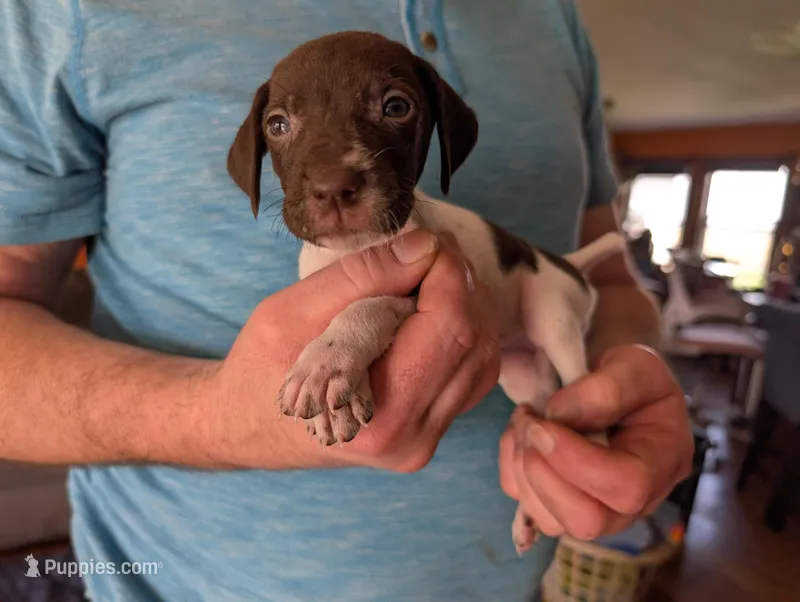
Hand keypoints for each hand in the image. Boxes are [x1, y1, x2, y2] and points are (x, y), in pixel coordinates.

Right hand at [203, 229, 500, 471]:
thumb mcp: (293, 309)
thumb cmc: (259, 368)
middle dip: (460, 284)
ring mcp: (425, 440)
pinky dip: (460, 333)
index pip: (451, 326)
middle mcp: (412, 437)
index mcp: (379, 413)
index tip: (431, 240)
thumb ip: (364, 277)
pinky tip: (428, 312)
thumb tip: (427, 246)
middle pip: (476, 341)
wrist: (245, 426)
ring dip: (465, 307)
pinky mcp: (429, 432)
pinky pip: (470, 374)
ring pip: (482, 357)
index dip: (451, 271)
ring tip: (424, 280)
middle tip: (428, 251)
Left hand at [499, 344, 693, 540]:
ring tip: (526, 421)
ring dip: (522, 467)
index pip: (627, 487)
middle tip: (530, 422)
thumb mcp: (634, 364)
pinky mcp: (561, 507)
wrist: (611, 385)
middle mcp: (634, 502)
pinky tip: (520, 435)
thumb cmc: (630, 377)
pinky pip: (525, 506)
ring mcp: (596, 511)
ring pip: (551, 520)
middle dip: (544, 471)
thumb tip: (559, 416)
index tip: (544, 422)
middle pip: (587, 521)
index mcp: (663, 463)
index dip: (577, 460)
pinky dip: (510, 467)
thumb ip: (607, 388)